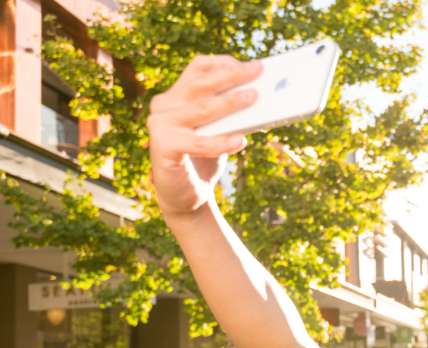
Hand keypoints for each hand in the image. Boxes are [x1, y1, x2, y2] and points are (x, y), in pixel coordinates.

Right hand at [148, 55, 261, 218]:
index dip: (223, 64)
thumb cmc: (204, 159)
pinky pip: (197, 142)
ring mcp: (160, 125)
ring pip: (201, 110)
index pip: (198, 69)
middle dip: (232, 76)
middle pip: (200, 84)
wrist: (186, 195)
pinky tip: (240, 141)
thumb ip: (231, 115)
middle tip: (258, 71)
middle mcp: (164, 106)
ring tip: (254, 98)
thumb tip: (259, 97)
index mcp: (176, 96)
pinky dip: (221, 142)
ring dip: (230, 102)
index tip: (249, 65)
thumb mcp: (220, 131)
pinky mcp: (162, 147)